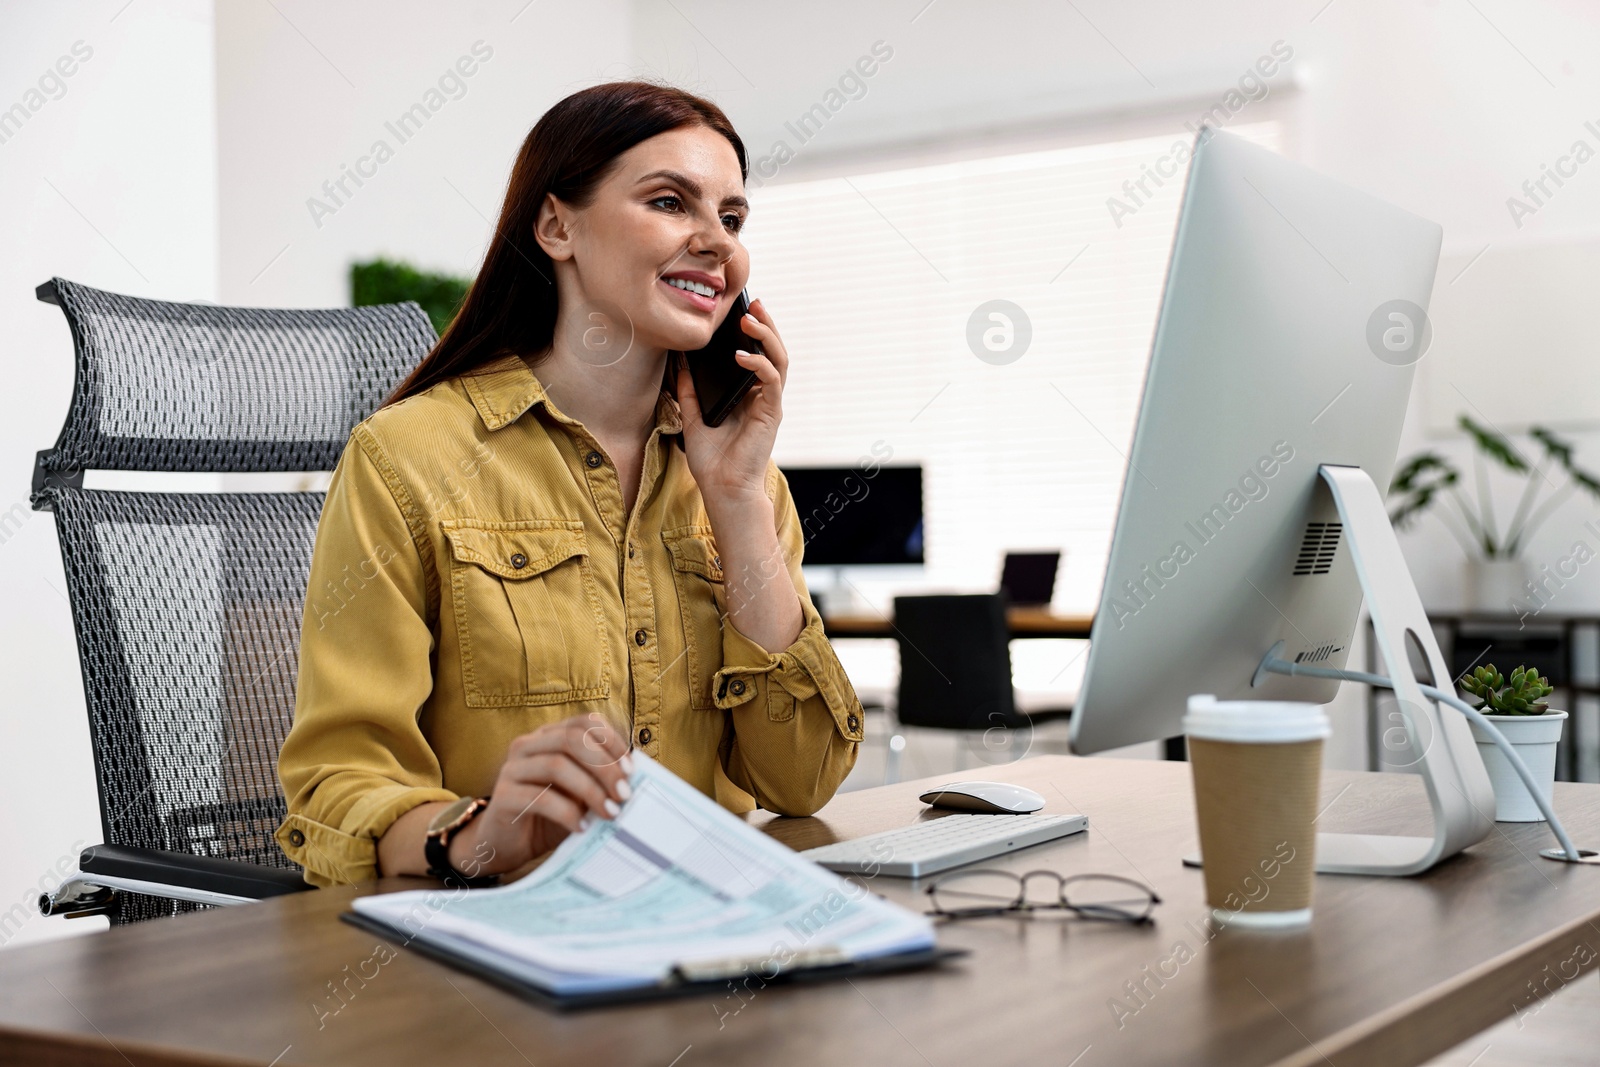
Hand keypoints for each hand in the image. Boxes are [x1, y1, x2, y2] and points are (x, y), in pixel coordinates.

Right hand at [449, 712, 631, 876]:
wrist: (506, 845)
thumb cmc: (549, 817)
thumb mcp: (580, 795)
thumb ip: (599, 781)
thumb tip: (634, 777)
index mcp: (549, 737)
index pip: (584, 722)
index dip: (611, 741)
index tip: (632, 769)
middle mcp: (528, 745)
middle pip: (572, 739)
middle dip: (605, 766)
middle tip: (624, 794)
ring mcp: (512, 769)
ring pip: (557, 765)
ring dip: (590, 790)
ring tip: (610, 813)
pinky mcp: (502, 796)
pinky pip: (539, 798)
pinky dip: (567, 813)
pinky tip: (581, 828)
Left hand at [674, 297, 788, 507]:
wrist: (722, 489)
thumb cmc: (712, 460)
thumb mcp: (692, 417)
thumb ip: (689, 390)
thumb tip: (679, 362)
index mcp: (747, 394)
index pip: (754, 354)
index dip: (751, 332)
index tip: (738, 310)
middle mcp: (762, 396)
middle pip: (771, 351)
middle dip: (764, 325)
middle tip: (752, 303)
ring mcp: (769, 404)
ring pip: (778, 360)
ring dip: (767, 336)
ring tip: (751, 318)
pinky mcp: (771, 413)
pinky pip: (772, 381)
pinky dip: (758, 364)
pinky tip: (742, 355)